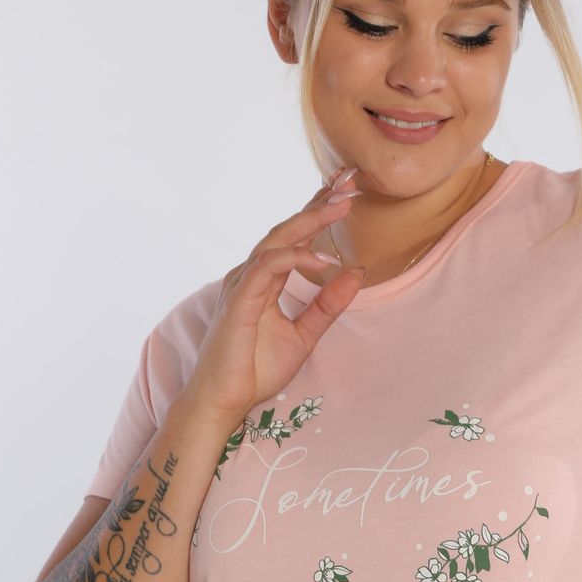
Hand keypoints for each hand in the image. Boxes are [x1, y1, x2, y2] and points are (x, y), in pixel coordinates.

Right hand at [179, 165, 364, 432]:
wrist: (224, 400)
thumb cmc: (255, 370)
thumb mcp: (304, 335)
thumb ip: (328, 305)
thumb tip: (357, 273)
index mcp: (264, 279)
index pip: (294, 237)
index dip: (319, 211)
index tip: (348, 190)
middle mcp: (251, 274)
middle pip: (287, 228)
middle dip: (319, 203)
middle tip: (350, 180)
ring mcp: (242, 284)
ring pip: (277, 239)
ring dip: (311, 220)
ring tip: (342, 205)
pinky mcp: (239, 300)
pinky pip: (268, 267)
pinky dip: (295, 258)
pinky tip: (322, 259)